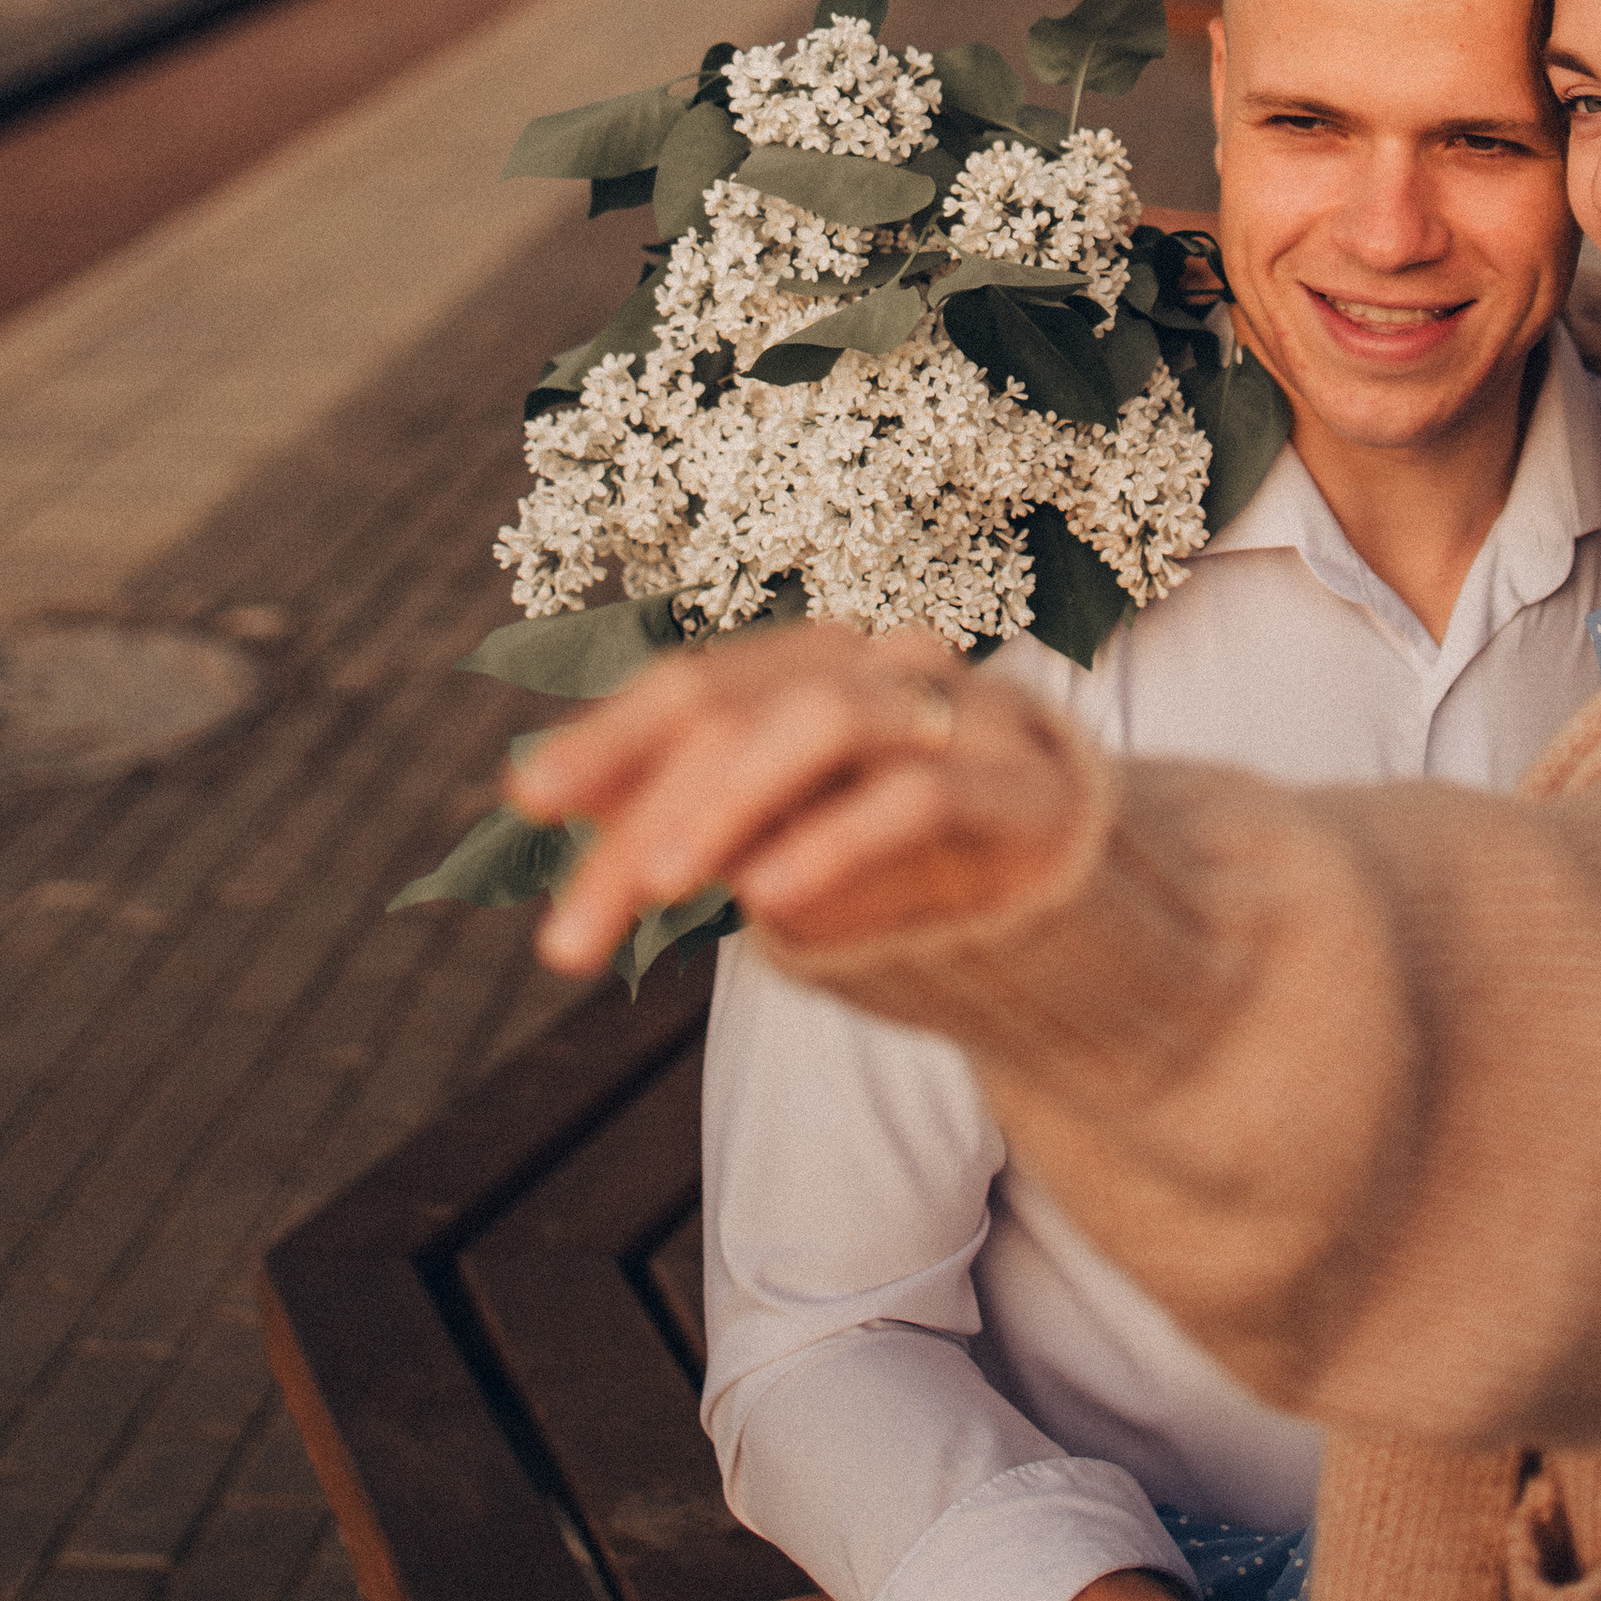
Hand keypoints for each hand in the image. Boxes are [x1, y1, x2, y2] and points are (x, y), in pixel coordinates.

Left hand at [509, 622, 1087, 972]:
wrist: (1077, 922)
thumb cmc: (906, 880)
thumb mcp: (778, 855)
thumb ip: (689, 827)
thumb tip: (548, 805)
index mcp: (818, 669)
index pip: (692, 685)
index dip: (604, 736)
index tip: (524, 802)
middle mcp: (886, 667)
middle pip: (736, 704)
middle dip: (638, 809)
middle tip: (567, 932)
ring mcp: (962, 717)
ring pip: (825, 719)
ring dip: (726, 801)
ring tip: (661, 883)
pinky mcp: (1027, 790)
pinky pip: (918, 795)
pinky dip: (834, 841)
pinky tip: (769, 898)